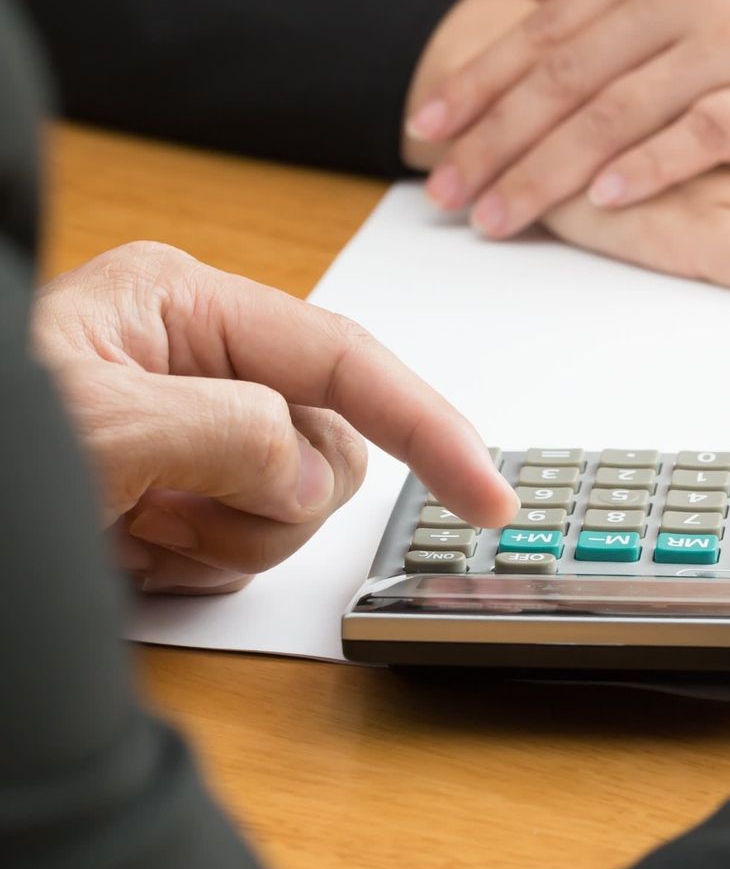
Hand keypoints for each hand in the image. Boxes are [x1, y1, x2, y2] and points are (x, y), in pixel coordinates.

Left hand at [33, 243, 517, 592]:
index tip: (485, 497)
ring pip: (290, 501)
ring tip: (138, 531)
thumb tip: (308, 466)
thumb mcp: (104, 428)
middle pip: (326, 442)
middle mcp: (194, 359)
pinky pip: (240, 543)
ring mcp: (184, 430)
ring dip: (224, 537)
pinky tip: (127, 550)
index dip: (429, 428)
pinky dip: (193, 563)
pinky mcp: (168, 490)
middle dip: (270, 498)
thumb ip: (236, 430)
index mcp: (183, 304)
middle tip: (181, 515)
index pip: (347, 360)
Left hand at [406, 0, 729, 237]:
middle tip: (443, 187)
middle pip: (569, 71)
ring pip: (618, 110)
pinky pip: (699, 137)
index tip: (426, 124)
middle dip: (495, 136)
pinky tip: (601, 201)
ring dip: (548, 168)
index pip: (552, 23)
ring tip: (498, 214)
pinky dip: (644, 169)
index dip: (482, 78)